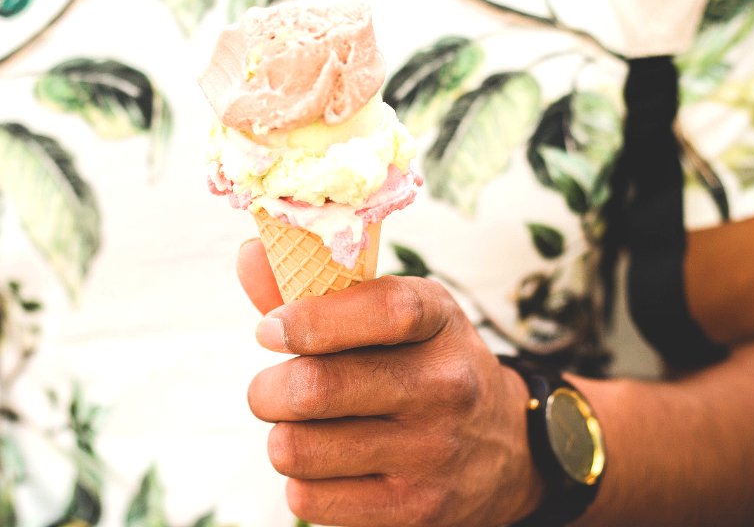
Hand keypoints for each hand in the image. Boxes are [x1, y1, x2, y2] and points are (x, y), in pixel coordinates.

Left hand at [237, 240, 543, 526]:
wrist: (505, 447)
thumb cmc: (423, 363)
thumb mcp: (395, 314)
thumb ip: (318, 287)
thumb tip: (248, 252)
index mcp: (438, 319)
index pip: (380, 309)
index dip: (308, 318)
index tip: (270, 330)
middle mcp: (445, 384)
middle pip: (316, 388)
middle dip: (269, 390)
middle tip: (272, 391)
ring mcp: (433, 452)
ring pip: (298, 448)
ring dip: (282, 438)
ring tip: (301, 430)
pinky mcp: (415, 509)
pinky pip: (309, 500)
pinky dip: (301, 483)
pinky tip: (328, 467)